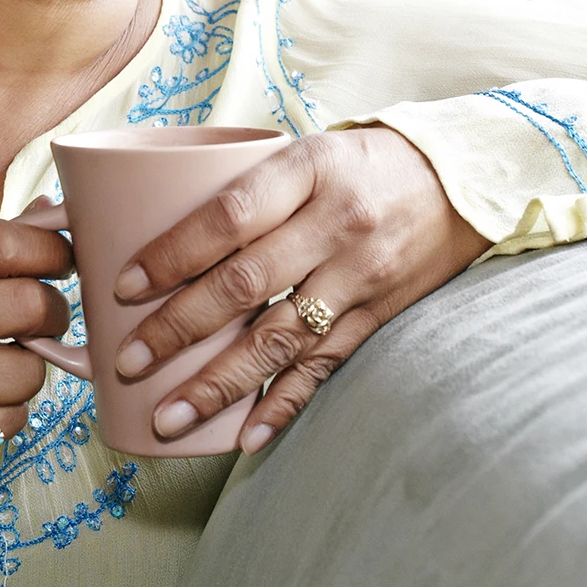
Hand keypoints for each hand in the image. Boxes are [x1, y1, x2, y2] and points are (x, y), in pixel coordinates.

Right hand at [0, 219, 73, 505]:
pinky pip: (11, 416)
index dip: (52, 250)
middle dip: (54, 313)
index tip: (64, 261)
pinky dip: (4, 413)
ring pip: (29, 368)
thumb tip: (52, 209)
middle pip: (28, 304)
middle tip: (45, 319)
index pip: (2, 243)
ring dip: (27, 371)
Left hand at [112, 126, 489, 453]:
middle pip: (245, 284)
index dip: (172, 254)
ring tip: (169, 417)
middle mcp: (335, 224)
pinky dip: (284, 405)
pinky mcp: (378, 314)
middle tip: (128, 362)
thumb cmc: (361, 162)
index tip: (122, 287)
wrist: (463, 180)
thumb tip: (145, 221)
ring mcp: (359, 275)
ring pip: (279, 339)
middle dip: (178, 329)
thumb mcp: (305, 151)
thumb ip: (244, 187)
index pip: (228, 216)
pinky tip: (246, 436)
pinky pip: (324, 367)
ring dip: (219, 385)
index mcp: (307, 169)